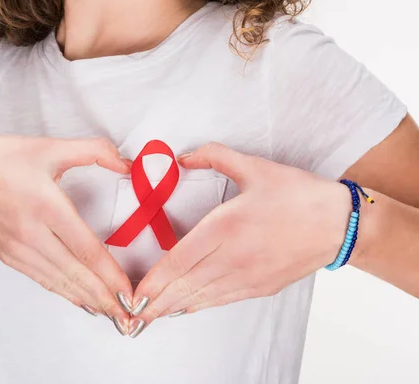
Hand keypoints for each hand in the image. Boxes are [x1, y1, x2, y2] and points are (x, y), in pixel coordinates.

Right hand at [0, 136, 133, 331]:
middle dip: (106, 297)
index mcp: (45, 206)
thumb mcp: (51, 146)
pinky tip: (82, 301)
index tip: (130, 291)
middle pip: (76, 274)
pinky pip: (43, 279)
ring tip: (113, 314)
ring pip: (60, 282)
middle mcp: (30, 234)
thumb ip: (94, 151)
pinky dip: (66, 293)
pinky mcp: (9, 256)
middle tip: (130, 315)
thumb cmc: (1, 158)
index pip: (86, 250)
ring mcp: (17, 249)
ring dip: (88, 300)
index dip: (111, 275)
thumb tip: (126, 163)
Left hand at [127, 142, 355, 336]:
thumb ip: (214, 157)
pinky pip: (223, 300)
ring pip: (202, 297)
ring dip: (173, 307)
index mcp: (227, 226)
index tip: (135, 292)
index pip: (179, 259)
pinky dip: (200, 306)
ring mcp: (248, 276)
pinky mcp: (261, 287)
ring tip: (151, 315)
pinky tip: (185, 309)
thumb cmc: (298, 195)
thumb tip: (183, 157)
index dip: (154, 279)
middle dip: (156, 301)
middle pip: (186, 284)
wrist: (340, 224)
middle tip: (132, 313)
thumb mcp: (254, 167)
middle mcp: (233, 257)